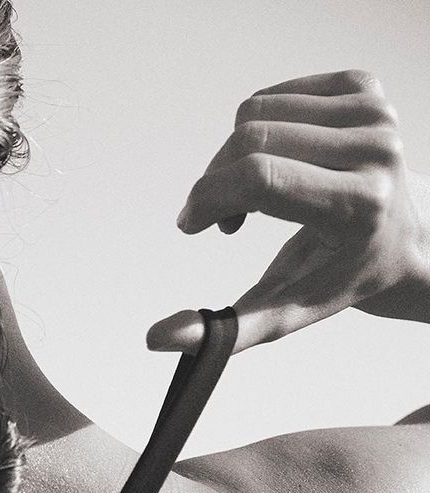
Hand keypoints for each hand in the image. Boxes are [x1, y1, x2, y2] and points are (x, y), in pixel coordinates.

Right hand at [146, 70, 429, 353]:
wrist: (401, 240)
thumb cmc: (338, 277)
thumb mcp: (282, 314)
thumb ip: (222, 330)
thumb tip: (159, 338)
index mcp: (358, 205)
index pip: (261, 177)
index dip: (209, 197)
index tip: (192, 224)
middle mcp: (375, 150)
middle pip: (251, 140)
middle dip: (216, 181)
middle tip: (220, 220)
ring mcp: (375, 112)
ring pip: (256, 112)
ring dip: (233, 158)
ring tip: (251, 196)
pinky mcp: (366, 86)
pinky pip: (276, 96)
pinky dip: (258, 130)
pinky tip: (276, 163)